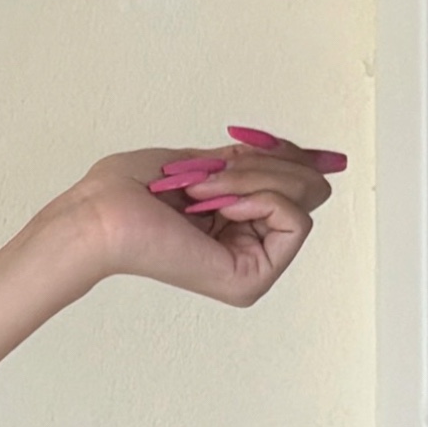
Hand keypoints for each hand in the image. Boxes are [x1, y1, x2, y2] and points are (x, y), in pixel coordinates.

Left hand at [59, 125, 344, 308]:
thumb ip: (262, 164)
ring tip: (204, 188)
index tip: (239, 147)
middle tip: (215, 171)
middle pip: (311, 188)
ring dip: (254, 176)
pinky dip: (259, 196)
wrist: (104, 213)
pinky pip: (295, 220)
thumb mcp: (213, 162)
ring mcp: (254, 267)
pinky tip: (217, 206)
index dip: (281, 152)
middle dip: (267, 163)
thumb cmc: (135, 190)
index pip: (300, 179)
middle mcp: (251, 249)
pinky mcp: (252, 280)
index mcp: (241, 224)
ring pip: (305, 198)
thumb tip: (322, 158)